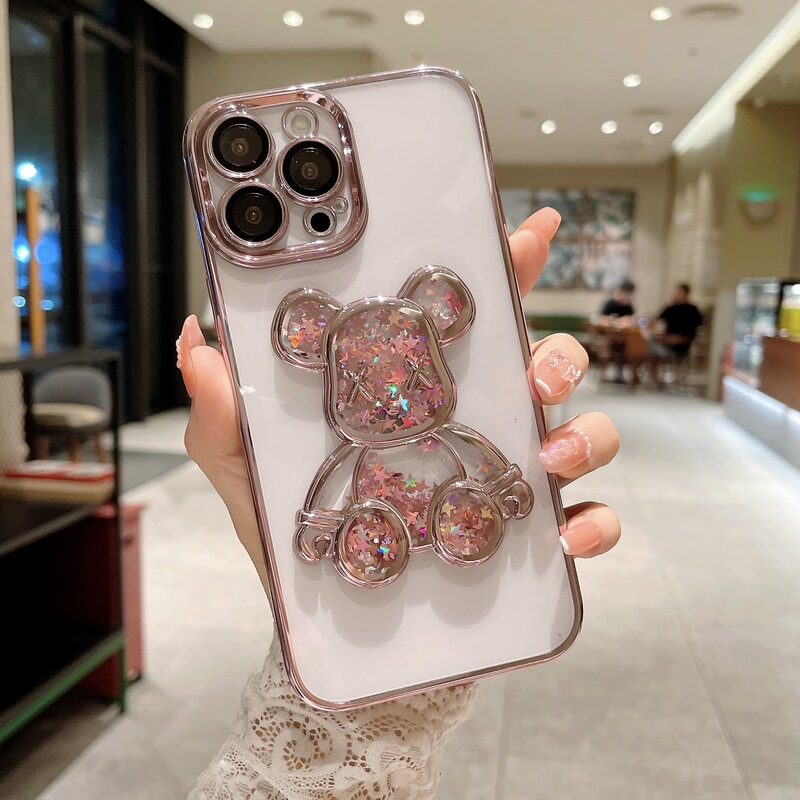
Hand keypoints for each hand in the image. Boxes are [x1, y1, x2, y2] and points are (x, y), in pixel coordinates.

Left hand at [179, 206, 619, 588]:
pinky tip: (565, 533)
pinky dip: (592, 522)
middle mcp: (475, 422)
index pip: (470, 317)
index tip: (527, 233)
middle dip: (557, 353)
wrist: (324, 616)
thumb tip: (198, 342)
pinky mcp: (526, 538)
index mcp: (420, 391)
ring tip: (546, 458)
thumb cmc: (294, 533)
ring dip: (581, 435)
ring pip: (580, 431)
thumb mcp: (247, 468)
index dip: (504, 268)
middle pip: (543, 362)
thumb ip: (223, 410)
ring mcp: (508, 477)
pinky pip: (586, 519)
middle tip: (534, 373)